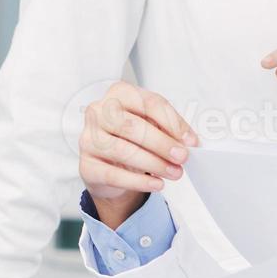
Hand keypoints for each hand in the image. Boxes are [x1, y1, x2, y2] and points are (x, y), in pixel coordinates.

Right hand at [79, 81, 198, 228]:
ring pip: (123, 151)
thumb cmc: (133, 139)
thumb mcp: (152, 125)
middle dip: (162, 143)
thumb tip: (189, 141)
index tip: (190, 141)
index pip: (149, 103)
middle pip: (133, 126)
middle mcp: (98, 112)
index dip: (172, 122)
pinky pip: (114, 175)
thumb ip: (169, 128)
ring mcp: (88, 138)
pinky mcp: (86, 165)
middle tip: (182, 157)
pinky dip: (139, 182)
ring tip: (174, 173)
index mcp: (119, 93)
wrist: (111, 166)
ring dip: (154, 164)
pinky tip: (157, 184)